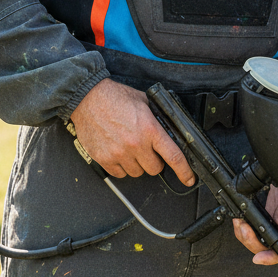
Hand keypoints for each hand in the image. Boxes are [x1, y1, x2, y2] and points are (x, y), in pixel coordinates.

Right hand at [70, 78, 194, 185]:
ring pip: (138, 173)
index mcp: (150, 129)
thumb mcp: (145, 102)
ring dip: (138, 164)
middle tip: (148, 150)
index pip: (173, 156)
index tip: (189, 179)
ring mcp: (119, 153)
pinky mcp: (105, 159)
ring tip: (131, 148)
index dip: (184, 171)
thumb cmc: (115, 97)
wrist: (89, 98)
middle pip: (155, 169)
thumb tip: (168, 128)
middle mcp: (136, 144)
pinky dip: (122, 167)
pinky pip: (120, 174)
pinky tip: (120, 152)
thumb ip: (157, 118)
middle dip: (155, 161)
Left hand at [233, 185, 277, 264]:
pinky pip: (255, 226)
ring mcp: (277, 223)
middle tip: (243, 228)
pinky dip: (246, 223)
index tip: (258, 258)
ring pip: (259, 239)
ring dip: (246, 234)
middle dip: (252, 241)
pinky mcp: (269, 215)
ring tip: (239, 222)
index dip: (271, 257)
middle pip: (268, 247)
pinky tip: (241, 217)